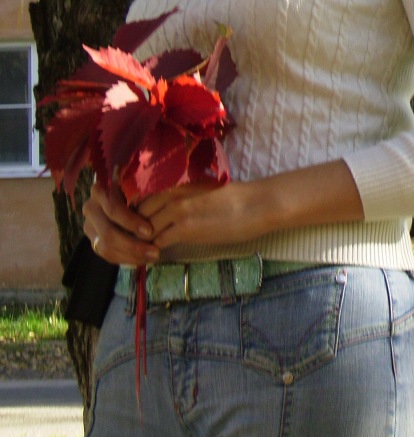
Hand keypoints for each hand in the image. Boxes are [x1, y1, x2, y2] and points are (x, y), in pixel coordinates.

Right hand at [83, 182, 159, 265]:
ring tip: (151, 258)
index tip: (149, 231)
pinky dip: (125, 259)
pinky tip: (142, 259)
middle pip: (108, 233)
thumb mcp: (137, 185)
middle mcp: (91, 208)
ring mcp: (89, 225)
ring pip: (105, 248)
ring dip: (130, 256)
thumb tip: (159, 203)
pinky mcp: (93, 239)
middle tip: (155, 252)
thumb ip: (143, 194)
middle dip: (133, 245)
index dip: (130, 222)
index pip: (112, 209)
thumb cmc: (135, 187)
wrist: (120, 194)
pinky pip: (107, 254)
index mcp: (101, 190)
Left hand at [138, 180, 256, 251]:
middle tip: (137, 242)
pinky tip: (156, 256)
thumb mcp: (203, 189)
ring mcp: (177, 209)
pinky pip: (157, 242)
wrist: (257, 204)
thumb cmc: (236, 197)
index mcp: (177, 181)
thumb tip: (170, 207)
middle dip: (134, 229)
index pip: (142, 197)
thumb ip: (183, 194)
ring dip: (142, 242)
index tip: (138, 225)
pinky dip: (154, 251)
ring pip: (144, 229)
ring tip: (144, 251)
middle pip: (137, 213)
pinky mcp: (185, 228)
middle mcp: (173, 192)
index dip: (136, 213)